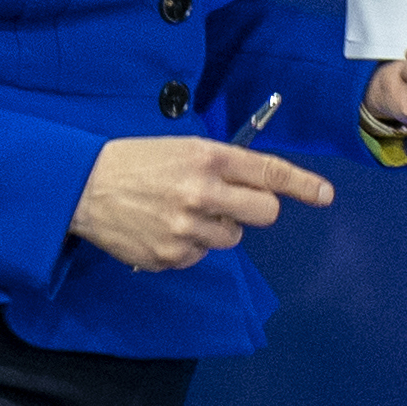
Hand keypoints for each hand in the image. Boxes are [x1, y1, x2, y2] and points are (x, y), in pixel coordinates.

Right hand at [70, 137, 334, 272]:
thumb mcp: (181, 149)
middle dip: (256, 209)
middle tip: (232, 202)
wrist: (82, 188)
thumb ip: (221, 165)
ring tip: (182, 212)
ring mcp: (187, 229)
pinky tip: (163, 228)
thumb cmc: (135, 163)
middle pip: (264, 213)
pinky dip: (190, 245)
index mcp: (207, 158)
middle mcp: (202, 193)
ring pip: (232, 238)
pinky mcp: (172, 256)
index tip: (325, 194)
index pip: (268, 172)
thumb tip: (260, 184)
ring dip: (218, 227)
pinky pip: (202, 255)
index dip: (303, 184)